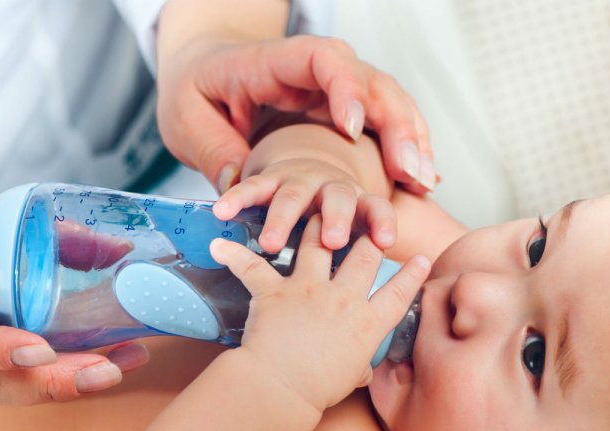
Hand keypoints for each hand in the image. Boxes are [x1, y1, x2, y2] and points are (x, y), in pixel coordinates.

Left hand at [158, 35, 436, 194]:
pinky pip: (386, 125)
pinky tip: (421, 184)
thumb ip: (212, 153)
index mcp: (276, 62)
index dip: (344, 89)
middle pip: (372, 83)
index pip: (324, 60)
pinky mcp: (346, 114)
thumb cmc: (195, 93)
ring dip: (412, 141)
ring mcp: (338, 91)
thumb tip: (238, 192)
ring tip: (423, 184)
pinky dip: (407, 151)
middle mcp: (317, 72)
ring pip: (390, 104)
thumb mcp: (186, 122)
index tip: (351, 126)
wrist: (205, 77)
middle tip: (409, 170)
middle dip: (396, 125)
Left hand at [209, 216, 429, 412]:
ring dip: (318, 224)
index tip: (421, 259)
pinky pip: (252, 266)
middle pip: (364, 256)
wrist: (283, 390)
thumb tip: (365, 374)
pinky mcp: (274, 292)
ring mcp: (308, 291)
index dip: (412, 275)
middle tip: (365, 225)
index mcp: (367, 324)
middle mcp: (344, 300)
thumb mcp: (350, 379)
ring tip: (317, 211)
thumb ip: (360, 368)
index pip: (398, 294)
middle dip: (367, 235)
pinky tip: (220, 244)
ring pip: (318, 243)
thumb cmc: (318, 391)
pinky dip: (234, 255)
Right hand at [213, 157, 395, 252]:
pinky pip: (254, 187)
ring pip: (293, 196)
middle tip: (332, 242)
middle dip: (336, 218)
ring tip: (272, 244)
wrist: (313, 173)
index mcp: (361, 205)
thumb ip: (370, 261)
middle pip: (339, 200)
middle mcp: (334, 188)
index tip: (386, 241)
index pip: (377, 208)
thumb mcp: (358, 235)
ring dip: (284, 218)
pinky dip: (238, 197)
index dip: (382, 221)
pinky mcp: (271, 179)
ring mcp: (301, 181)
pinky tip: (222, 211)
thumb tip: (400, 291)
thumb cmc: (338, 223)